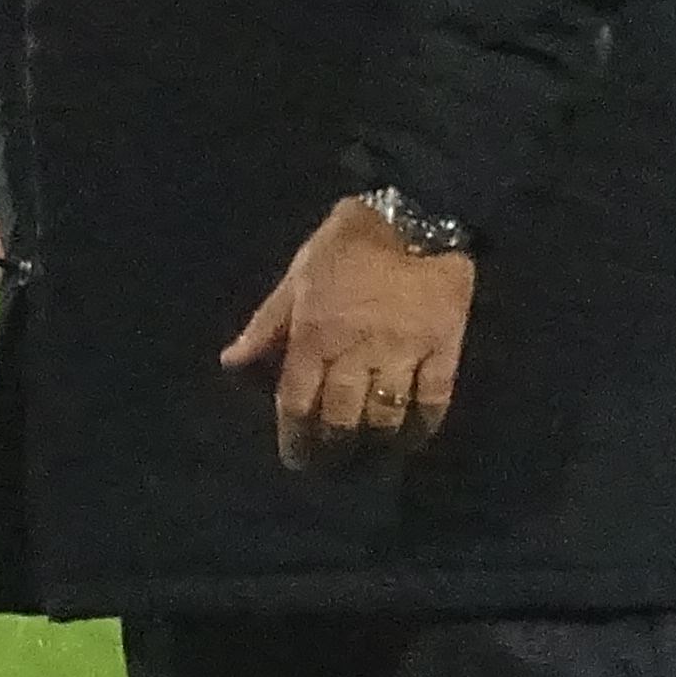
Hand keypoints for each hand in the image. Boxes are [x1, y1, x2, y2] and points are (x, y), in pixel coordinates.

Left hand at [218, 194, 473, 470]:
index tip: (297, 461)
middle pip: (341, 419)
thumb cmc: (348, 244)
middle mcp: (355, 350)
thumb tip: (232, 363)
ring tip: (370, 456)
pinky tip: (412, 438)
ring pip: (385, 417)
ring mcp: (402, 351)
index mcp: (314, 333)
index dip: (294, 440)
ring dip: (374, 445)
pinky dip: (422, 427)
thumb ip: (267, 323)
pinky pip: (434, 401)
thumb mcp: (298, 275)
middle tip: (333, 464)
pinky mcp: (443, 347)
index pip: (297, 402)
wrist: (418, 211)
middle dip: (333, 450)